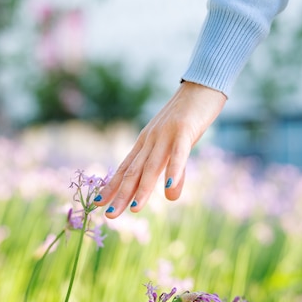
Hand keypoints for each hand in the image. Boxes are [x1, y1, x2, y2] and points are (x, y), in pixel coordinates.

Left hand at [95, 81, 226, 216]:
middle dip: (120, 194)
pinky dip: (173, 172)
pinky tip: (168, 189)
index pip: (125, 169)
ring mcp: (165, 135)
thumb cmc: (189, 117)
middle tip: (110, 216)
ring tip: (134, 210)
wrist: (202, 85)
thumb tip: (170, 196)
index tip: (99, 204)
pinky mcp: (184, 131)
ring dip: (142, 189)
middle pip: (132, 171)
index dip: (112, 187)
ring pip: (151, 166)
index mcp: (145, 143)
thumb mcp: (178, 147)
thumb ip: (175, 171)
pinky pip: (177, 154)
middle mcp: (149, 140)